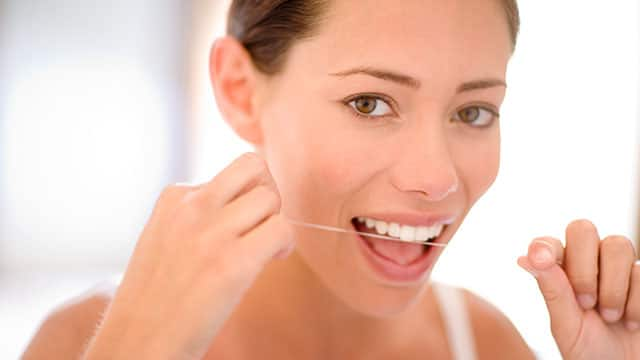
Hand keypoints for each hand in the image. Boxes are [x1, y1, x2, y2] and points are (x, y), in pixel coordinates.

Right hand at [83, 153, 294, 359]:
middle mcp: (191, 206)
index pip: (231, 171)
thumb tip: (249, 202)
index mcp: (173, 197)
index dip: (246, 195)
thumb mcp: (168, 237)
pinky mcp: (232, 262)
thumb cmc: (157, 297)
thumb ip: (201, 214)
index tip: (241, 224)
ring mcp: (210, 232)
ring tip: (264, 247)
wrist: (137, 341)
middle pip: (254, 167)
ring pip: (271, 196)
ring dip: (275, 221)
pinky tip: (272, 260)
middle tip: (261, 224)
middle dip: (267, 192)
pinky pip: (282, 229)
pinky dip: (285, 244)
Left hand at [518, 219, 638, 359]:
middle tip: (586, 302)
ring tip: (609, 317)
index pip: (549, 243)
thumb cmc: (590, 351)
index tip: (542, 261)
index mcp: (559, 272)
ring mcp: (618, 267)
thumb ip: (552, 290)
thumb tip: (525, 257)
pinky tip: (630, 322)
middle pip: (582, 228)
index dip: (546, 247)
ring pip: (617, 244)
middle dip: (584, 266)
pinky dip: (635, 303)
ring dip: (613, 286)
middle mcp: (588, 261)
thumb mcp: (566, 325)